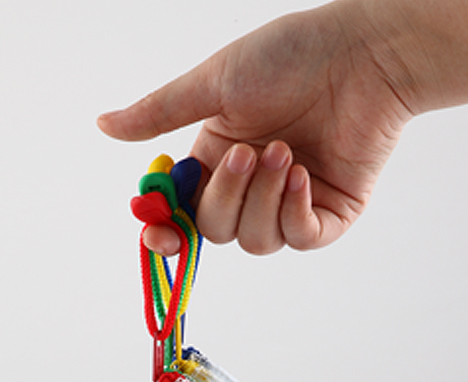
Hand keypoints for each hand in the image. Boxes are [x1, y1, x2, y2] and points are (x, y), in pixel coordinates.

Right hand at [97, 2, 413, 254]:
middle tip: (249, 151)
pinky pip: (299, 239)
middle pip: (216, 231)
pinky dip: (295, 211)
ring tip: (285, 151)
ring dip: (264, 198)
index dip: (168, 232)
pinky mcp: (328, 215)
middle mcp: (250, 189)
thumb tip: (103, 125)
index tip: (158, 235)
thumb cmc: (291, 57)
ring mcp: (288, 204)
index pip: (183, 214)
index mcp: (217, 161)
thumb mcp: (214, 84)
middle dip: (227, 196)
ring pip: (256, 240)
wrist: (364, 55)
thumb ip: (159, 114)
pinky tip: (303, 174)